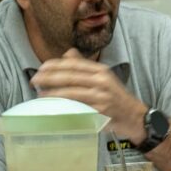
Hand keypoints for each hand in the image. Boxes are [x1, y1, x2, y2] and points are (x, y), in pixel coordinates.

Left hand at [31, 48, 146, 139]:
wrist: (135, 116)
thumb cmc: (116, 97)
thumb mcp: (104, 77)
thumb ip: (85, 66)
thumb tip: (67, 54)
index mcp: (101, 71)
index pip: (73, 64)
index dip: (54, 65)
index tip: (41, 68)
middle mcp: (102, 81)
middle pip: (70, 77)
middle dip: (48, 78)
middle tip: (34, 81)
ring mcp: (101, 97)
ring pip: (71, 92)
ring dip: (52, 94)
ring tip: (40, 95)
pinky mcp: (100, 112)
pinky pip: (77, 108)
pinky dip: (63, 108)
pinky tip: (53, 108)